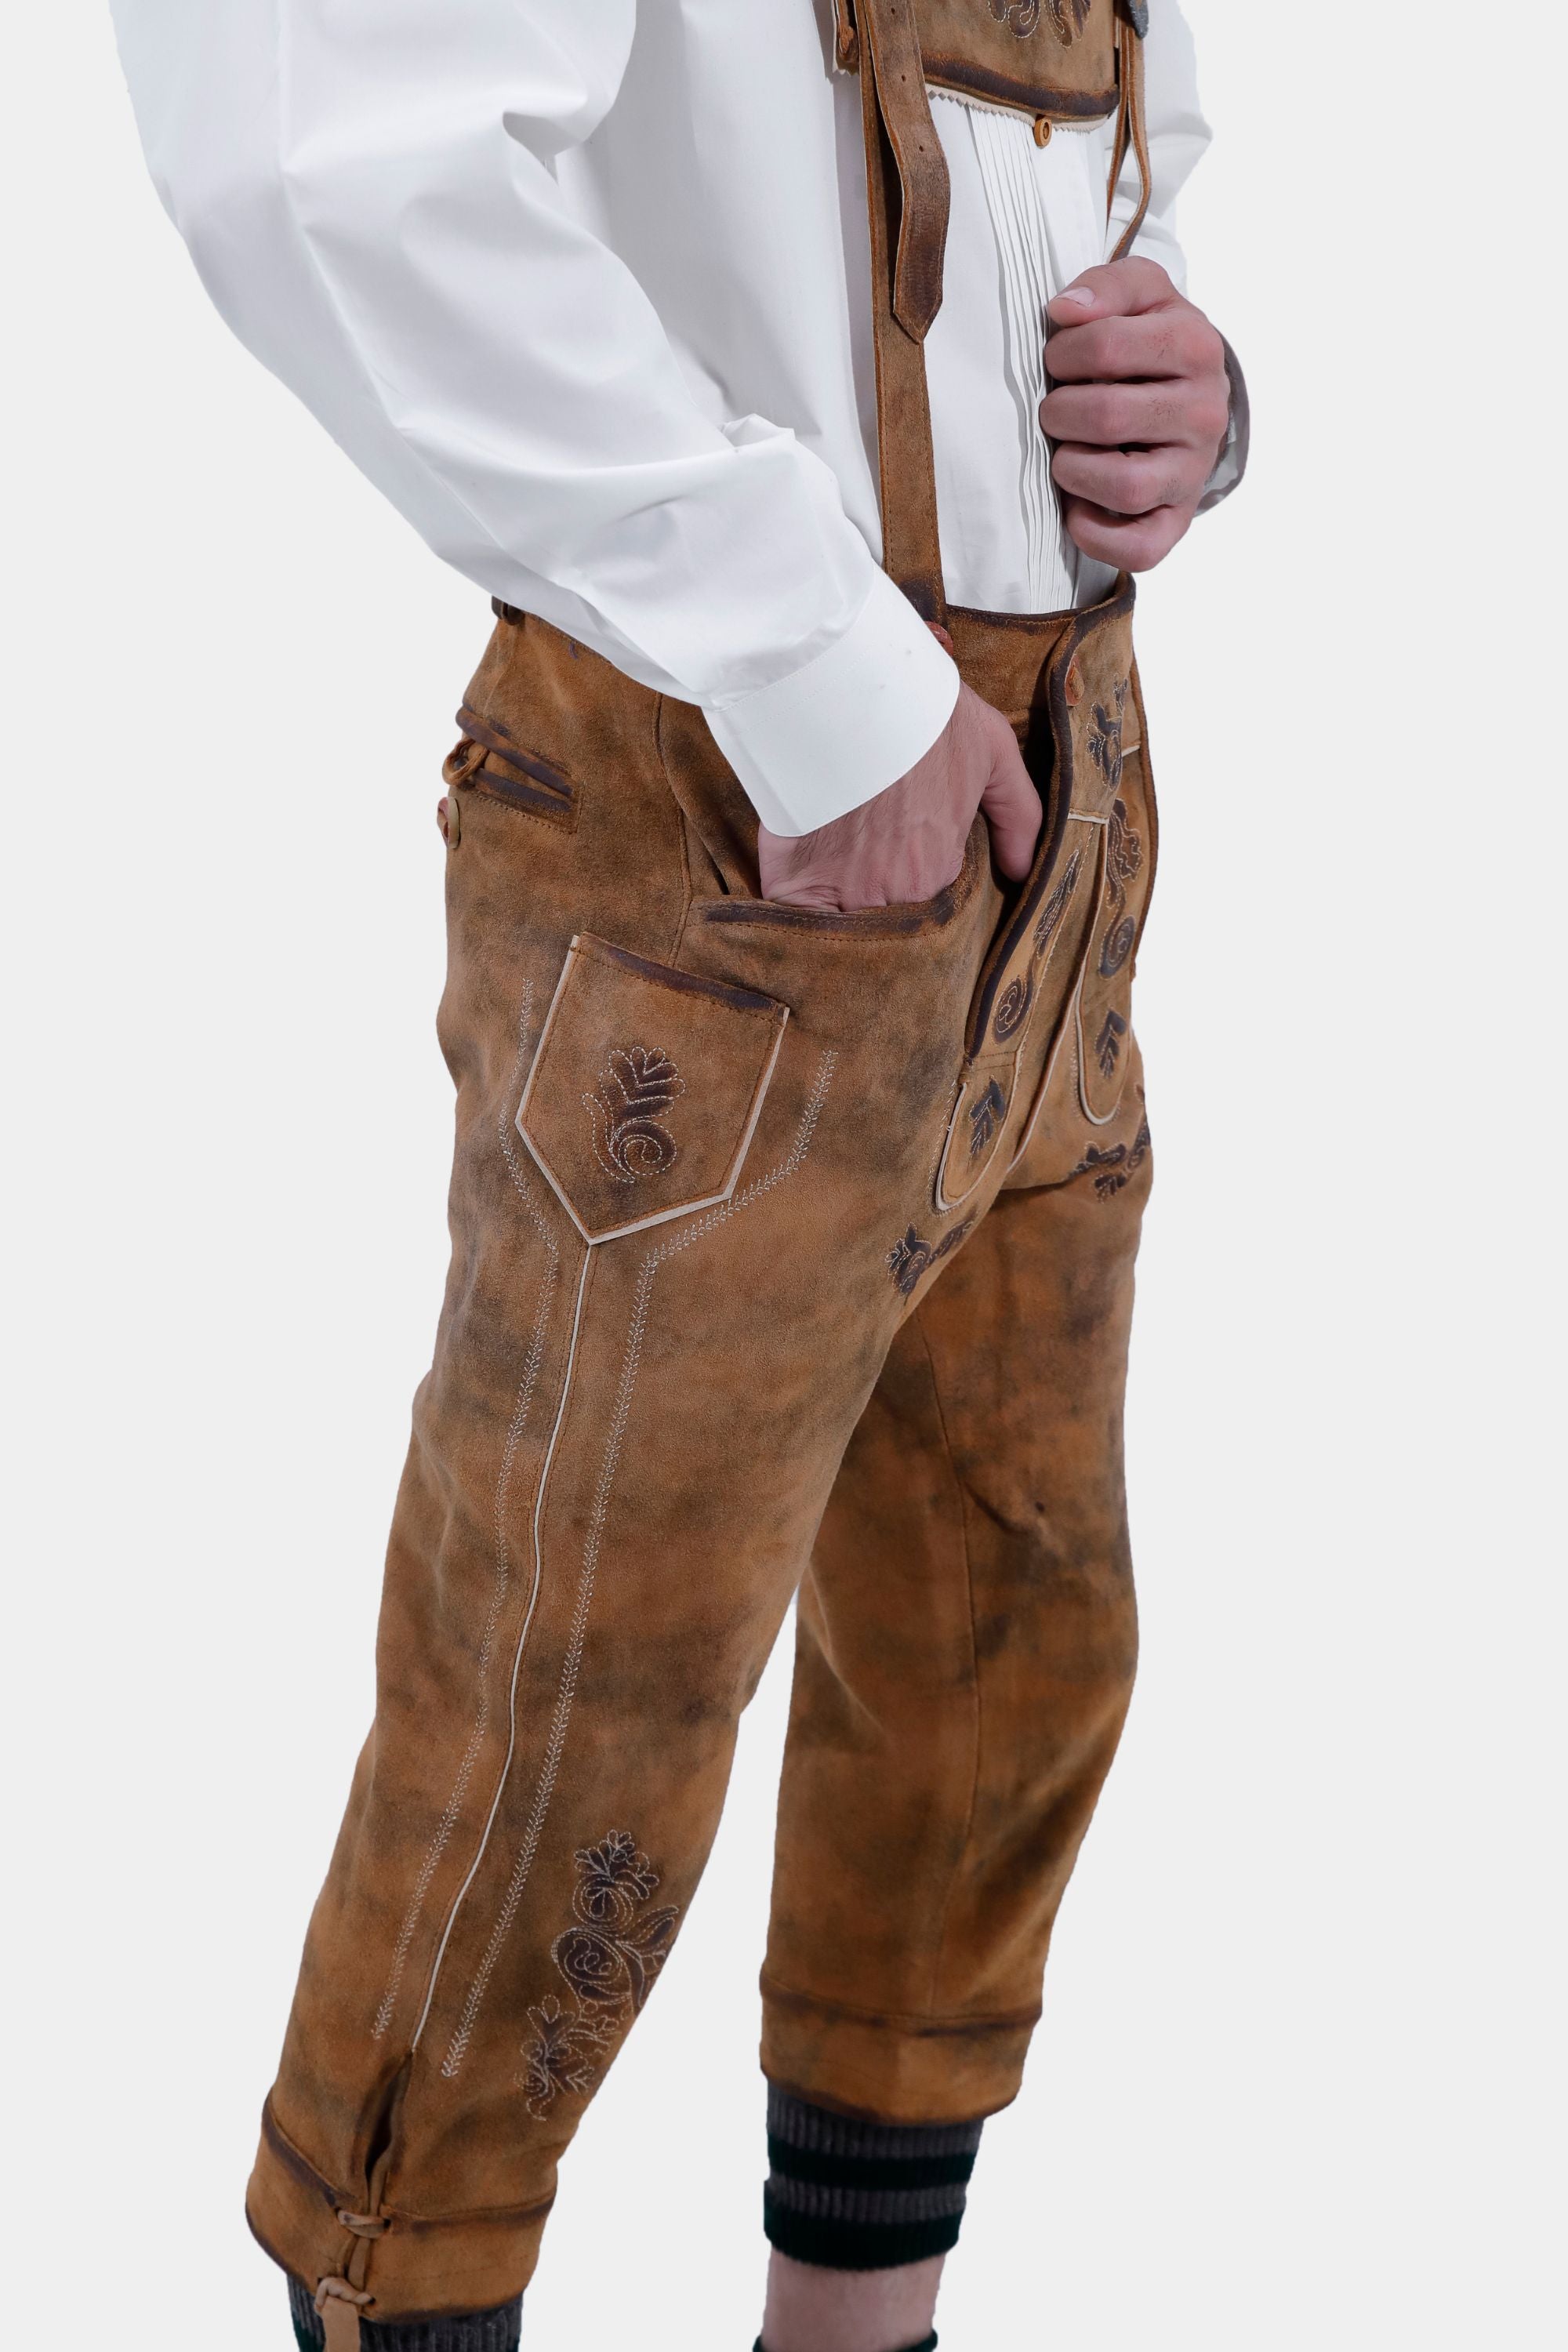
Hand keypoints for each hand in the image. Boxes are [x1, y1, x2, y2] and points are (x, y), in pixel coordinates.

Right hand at [757, 647, 1039, 912]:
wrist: (852, 686)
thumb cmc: (924, 715)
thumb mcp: (993, 751)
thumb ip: (1019, 814)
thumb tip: (1021, 870)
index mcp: (933, 876)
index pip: (924, 910)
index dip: (913, 893)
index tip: (902, 869)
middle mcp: (885, 896)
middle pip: (878, 922)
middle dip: (874, 911)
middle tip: (864, 873)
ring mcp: (833, 891)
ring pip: (835, 928)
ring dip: (833, 916)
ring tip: (831, 880)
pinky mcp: (787, 879)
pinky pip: (789, 918)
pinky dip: (791, 915)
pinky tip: (797, 891)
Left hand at [1041, 257, 1229, 571]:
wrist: (1192, 399)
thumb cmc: (1152, 344)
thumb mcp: (1142, 295)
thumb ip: (1108, 284)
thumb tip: (1065, 310)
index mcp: (1196, 348)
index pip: (1103, 348)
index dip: (1061, 354)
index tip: (1060, 360)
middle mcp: (1205, 414)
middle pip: (1106, 416)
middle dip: (1059, 412)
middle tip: (1057, 409)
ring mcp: (1193, 473)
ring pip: (1122, 485)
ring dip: (1072, 469)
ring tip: (1066, 452)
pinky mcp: (1176, 523)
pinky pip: (1136, 548)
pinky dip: (1094, 533)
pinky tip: (1077, 506)